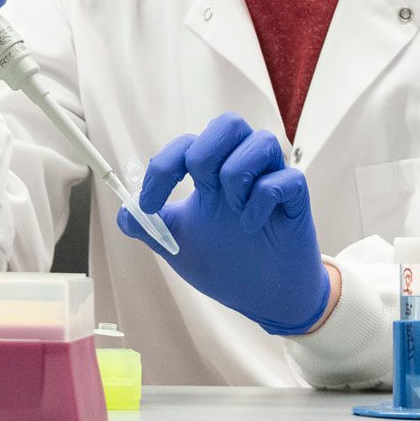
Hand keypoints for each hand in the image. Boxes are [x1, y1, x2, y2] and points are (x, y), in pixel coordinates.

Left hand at [116, 113, 330, 334]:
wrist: (263, 298)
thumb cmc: (226, 264)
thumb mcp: (178, 245)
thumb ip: (150, 227)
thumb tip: (123, 213)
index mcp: (213, 174)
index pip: (187, 145)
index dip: (163, 168)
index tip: (150, 205)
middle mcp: (243, 169)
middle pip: (229, 123)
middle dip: (205, 153)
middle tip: (201, 190)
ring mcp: (271, 181)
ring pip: (261, 140)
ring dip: (237, 174)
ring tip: (233, 210)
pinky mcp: (296, 200)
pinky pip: (286, 179)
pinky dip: (263, 199)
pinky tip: (251, 225)